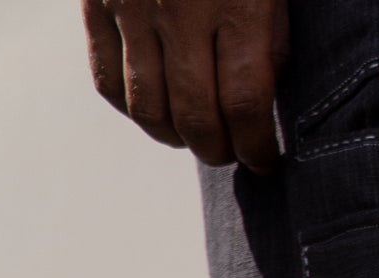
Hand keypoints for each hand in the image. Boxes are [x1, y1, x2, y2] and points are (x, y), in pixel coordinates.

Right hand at [80, 0, 289, 171]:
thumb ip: (270, 35)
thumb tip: (262, 104)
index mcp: (238, 0)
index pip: (245, 104)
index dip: (257, 147)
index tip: (266, 160)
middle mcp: (181, 8)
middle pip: (196, 117)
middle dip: (220, 150)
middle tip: (233, 153)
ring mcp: (133, 5)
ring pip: (149, 109)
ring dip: (176, 137)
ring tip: (196, 138)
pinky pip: (108, 80)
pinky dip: (133, 109)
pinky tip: (157, 112)